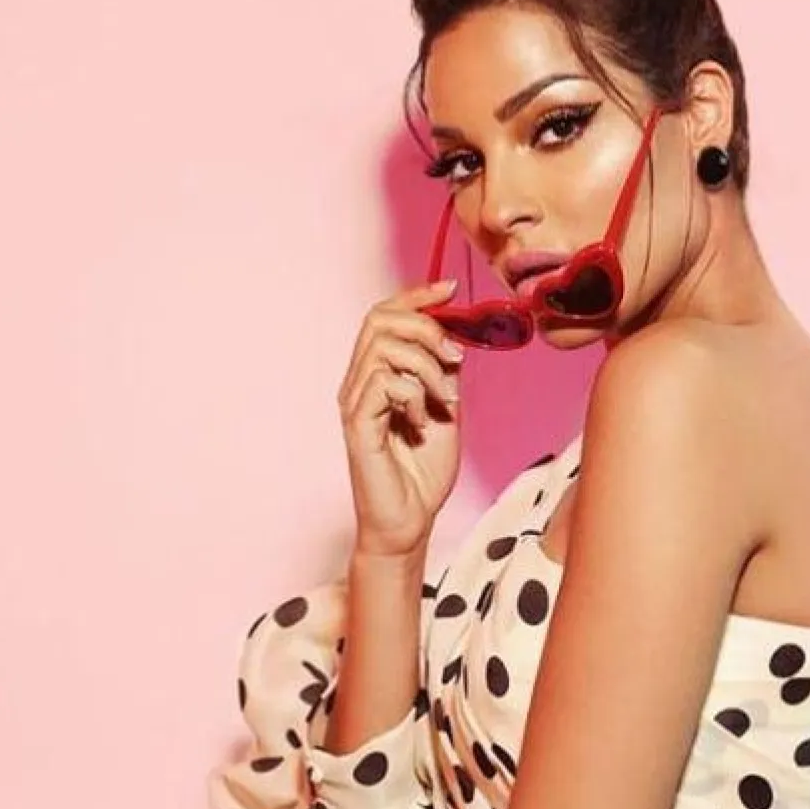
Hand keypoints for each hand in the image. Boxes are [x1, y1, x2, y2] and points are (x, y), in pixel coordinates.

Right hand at [337, 279, 464, 556]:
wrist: (411, 520)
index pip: (385, 315)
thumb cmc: (424, 468)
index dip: (416, 296)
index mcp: (377, 373)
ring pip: (384, 349)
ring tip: (443, 400)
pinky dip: (413, 396)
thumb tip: (455, 332)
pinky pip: (383, 384)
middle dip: (425, 327)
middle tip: (454, 358)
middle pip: (379, 320)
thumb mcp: (445, 406)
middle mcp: (358, 382)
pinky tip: (421, 422)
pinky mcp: (357, 425)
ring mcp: (354, 402)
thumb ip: (444, 370)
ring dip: (426, 368)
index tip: (451, 288)